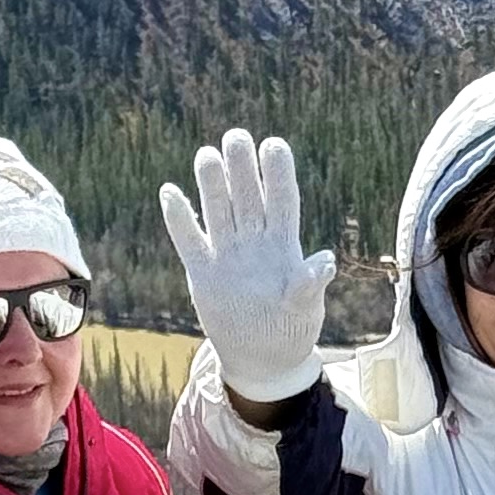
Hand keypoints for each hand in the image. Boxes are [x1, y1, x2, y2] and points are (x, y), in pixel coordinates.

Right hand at [159, 129, 333, 409]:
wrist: (262, 358)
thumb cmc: (291, 329)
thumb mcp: (304, 309)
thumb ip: (308, 285)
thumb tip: (325, 263)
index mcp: (283, 246)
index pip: (281, 200)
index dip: (277, 173)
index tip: (273, 145)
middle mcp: (254, 243)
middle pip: (247, 197)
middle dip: (242, 167)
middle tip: (236, 136)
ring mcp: (228, 255)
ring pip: (218, 210)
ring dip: (212, 184)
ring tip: (207, 154)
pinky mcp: (203, 272)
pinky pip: (189, 240)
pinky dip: (179, 218)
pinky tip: (169, 191)